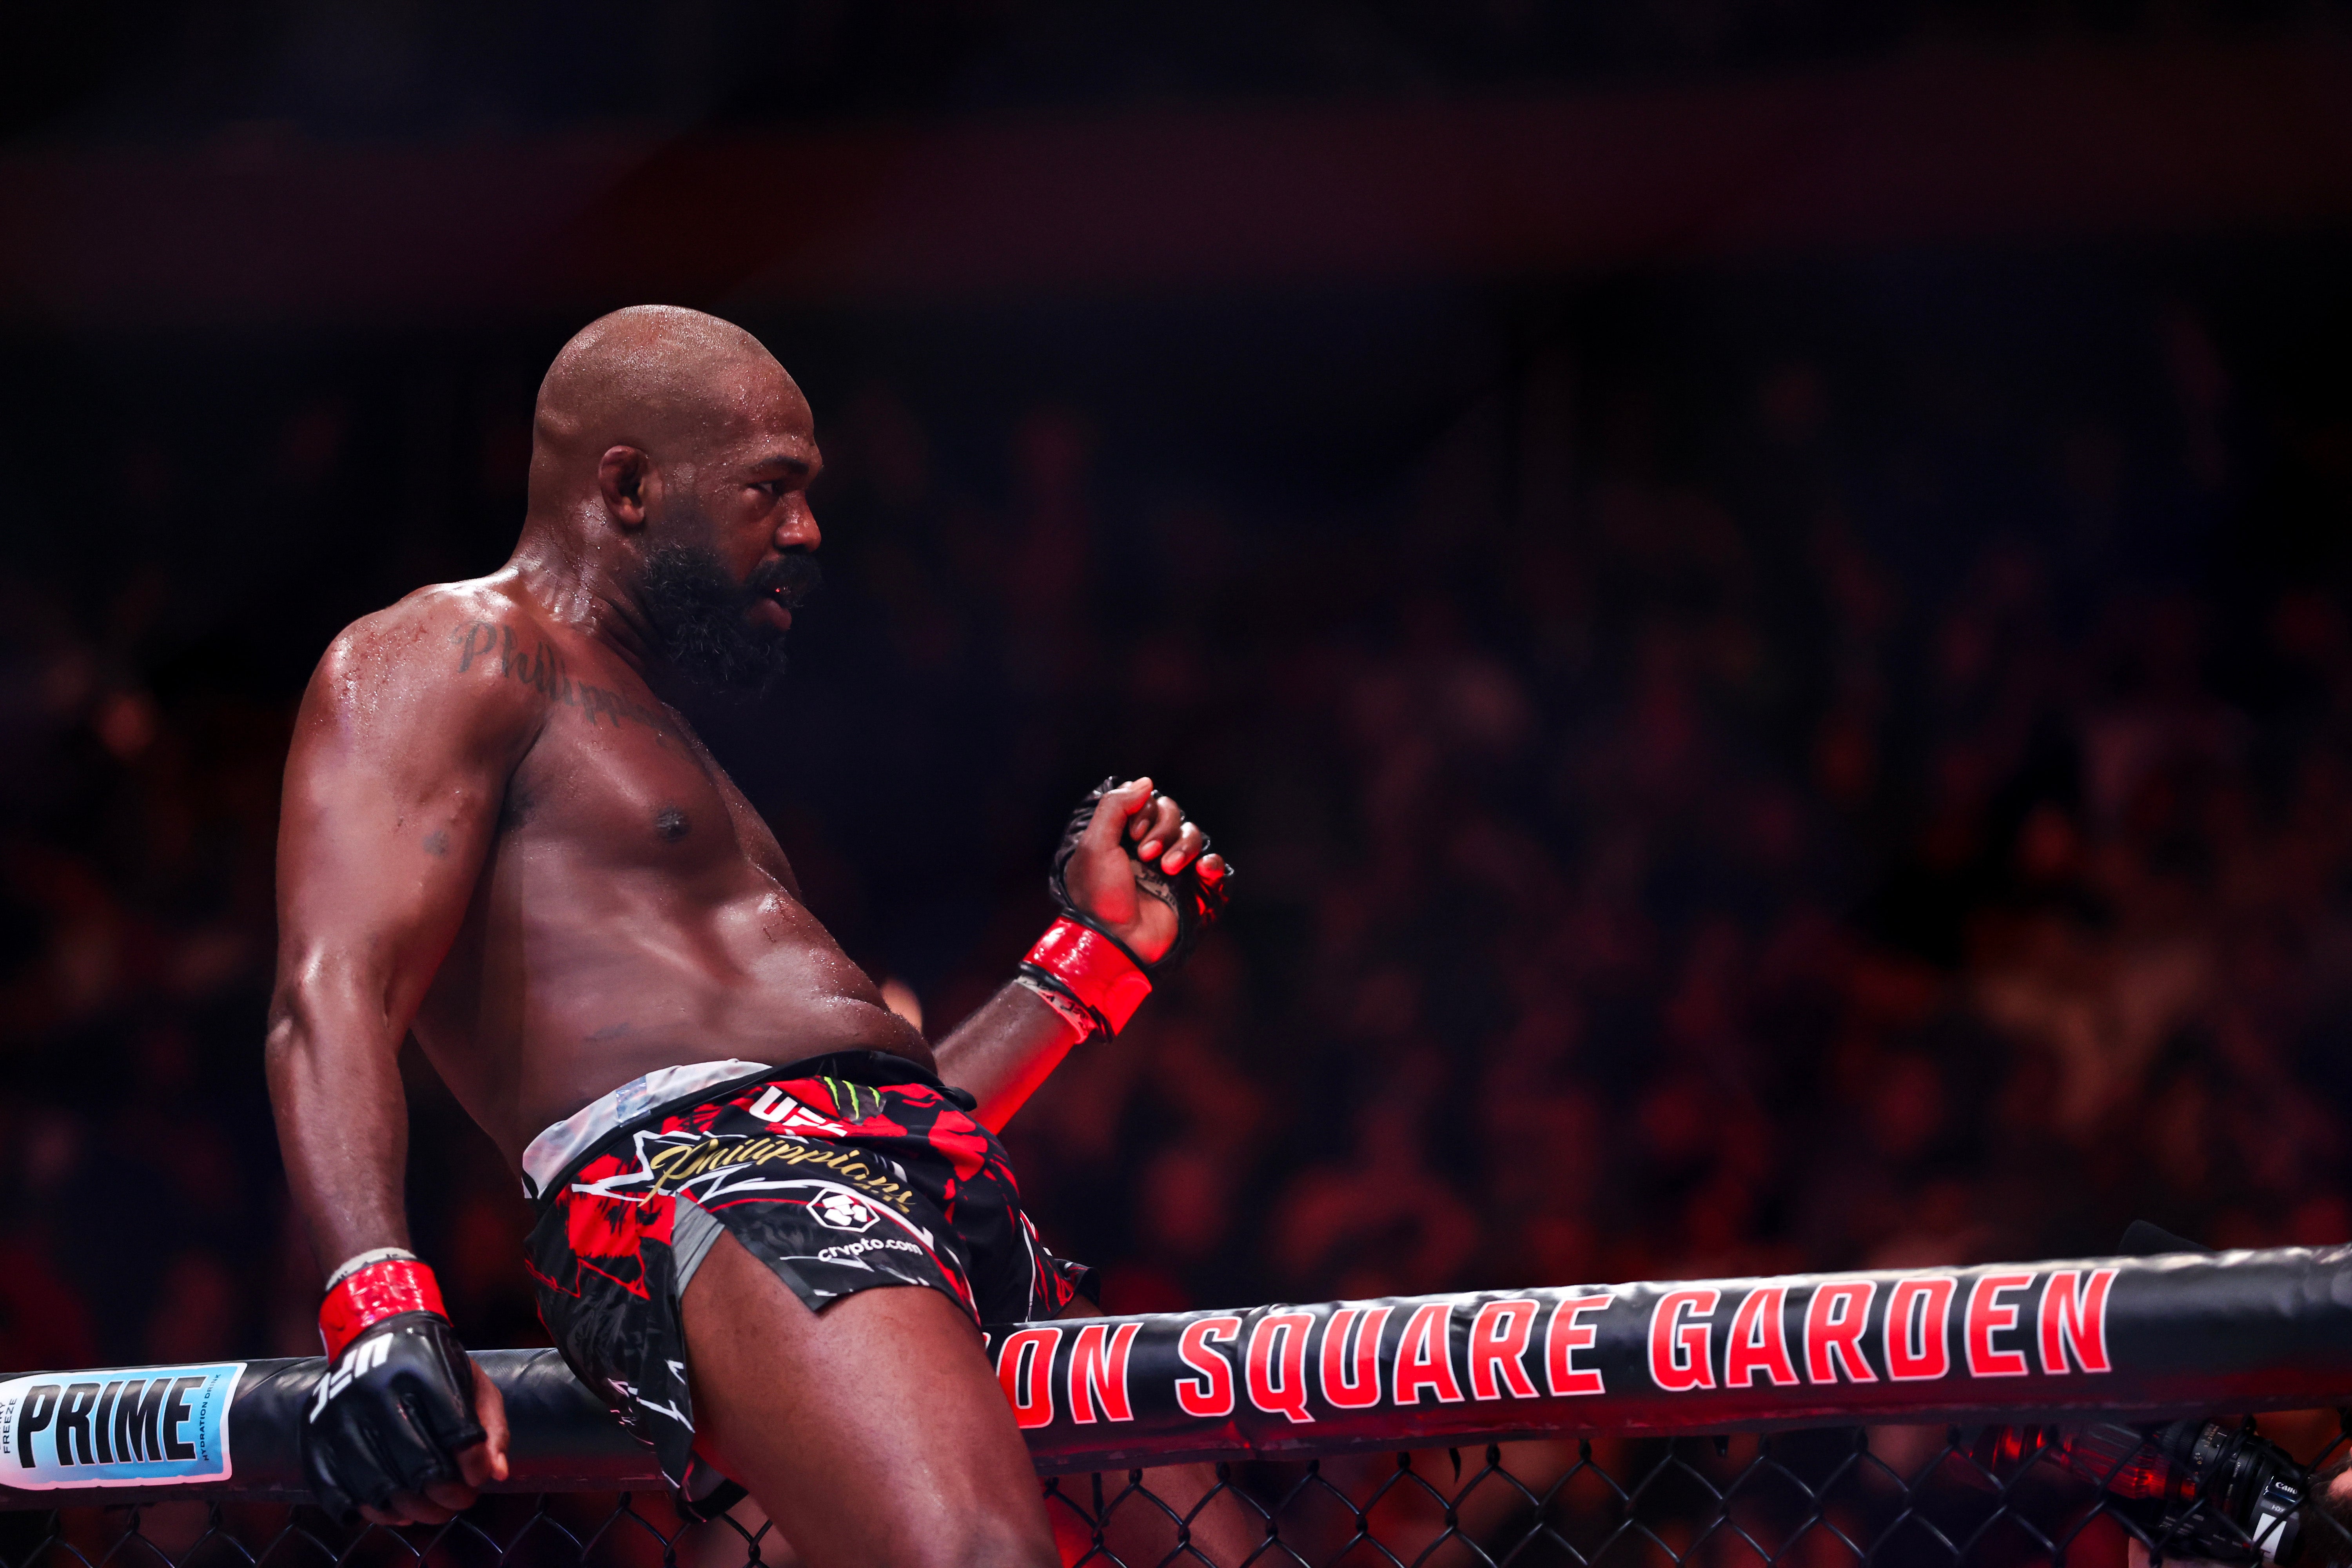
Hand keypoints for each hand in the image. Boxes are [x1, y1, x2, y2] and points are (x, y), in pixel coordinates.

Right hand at [304, 1315, 510, 1524]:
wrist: (377, 1339)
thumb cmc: (435, 1368)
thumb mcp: (473, 1383)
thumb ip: (491, 1428)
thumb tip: (495, 1475)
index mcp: (424, 1369)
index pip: (456, 1432)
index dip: (473, 1466)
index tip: (478, 1478)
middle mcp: (376, 1389)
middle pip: (419, 1467)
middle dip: (447, 1496)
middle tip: (459, 1501)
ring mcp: (339, 1415)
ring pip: (379, 1488)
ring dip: (414, 1511)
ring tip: (433, 1509)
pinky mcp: (314, 1436)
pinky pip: (337, 1494)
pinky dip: (371, 1513)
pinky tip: (395, 1510)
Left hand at [1058, 777, 1227, 965]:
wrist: (1117, 940)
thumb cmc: (1100, 896)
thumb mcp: (1094, 846)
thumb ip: (1115, 807)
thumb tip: (1146, 782)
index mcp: (1124, 836)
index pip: (1149, 802)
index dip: (1146, 812)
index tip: (1133, 834)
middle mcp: (1149, 848)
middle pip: (1174, 814)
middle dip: (1163, 829)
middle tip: (1146, 855)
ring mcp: (1172, 868)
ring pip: (1193, 835)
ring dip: (1183, 847)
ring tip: (1167, 869)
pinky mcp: (1191, 889)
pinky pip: (1213, 865)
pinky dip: (1211, 863)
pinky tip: (1202, 870)